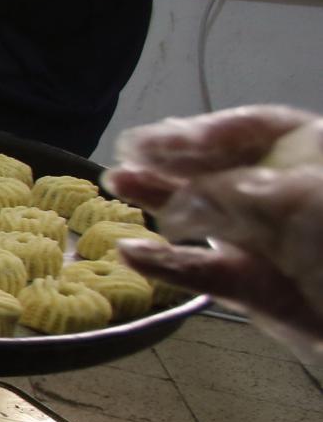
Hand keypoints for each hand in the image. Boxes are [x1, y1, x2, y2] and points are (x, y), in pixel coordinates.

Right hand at [105, 105, 322, 355]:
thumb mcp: (293, 200)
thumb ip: (230, 191)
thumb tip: (183, 197)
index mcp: (318, 161)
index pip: (262, 129)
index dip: (210, 129)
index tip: (160, 138)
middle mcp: (296, 198)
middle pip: (227, 168)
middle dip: (175, 161)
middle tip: (126, 155)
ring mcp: (278, 246)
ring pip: (210, 217)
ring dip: (161, 200)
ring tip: (118, 185)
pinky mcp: (263, 292)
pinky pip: (208, 272)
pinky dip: (170, 263)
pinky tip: (134, 252)